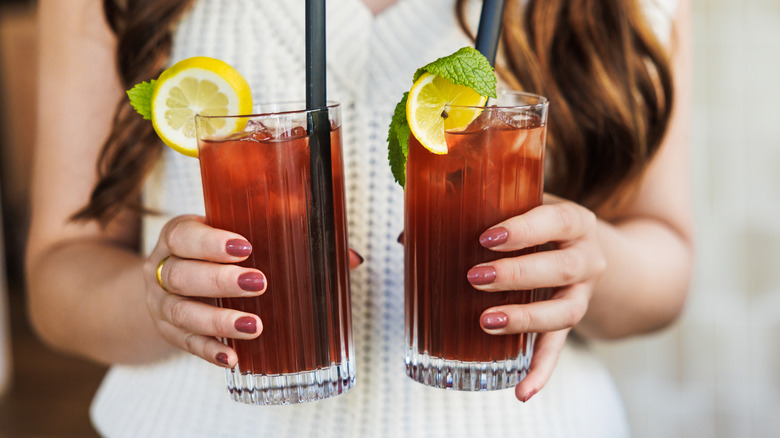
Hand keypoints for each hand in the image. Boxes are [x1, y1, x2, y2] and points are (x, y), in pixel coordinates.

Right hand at [144, 215, 362, 367]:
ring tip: (254, 326)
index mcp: (178, 236)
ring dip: (218, 321)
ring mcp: (161, 304)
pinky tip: (232, 357)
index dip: (210, 242)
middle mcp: (163, 269)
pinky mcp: (169, 332)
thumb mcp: (237, 236)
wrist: (170, 281)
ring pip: (182, 313)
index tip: (245, 247)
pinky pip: (184, 344)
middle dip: (221, 281)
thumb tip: (350, 258)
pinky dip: (208, 351)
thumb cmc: (216, 254)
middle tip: (259, 283)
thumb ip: (289, 239)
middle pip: (183, 276)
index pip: (184, 235)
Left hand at [467, 194, 605, 401]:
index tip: (487, 237)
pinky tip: (521, 391)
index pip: (558, 221)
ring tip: (486, 322)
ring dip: (525, 319)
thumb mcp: (518, 211)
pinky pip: (558, 350)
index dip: (526, 230)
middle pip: (561, 269)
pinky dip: (540, 371)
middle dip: (517, 274)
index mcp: (574, 223)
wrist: (581, 249)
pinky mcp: (571, 324)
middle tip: (475, 277)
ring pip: (565, 312)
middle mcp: (586, 258)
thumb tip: (406, 237)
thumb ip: (474, 216)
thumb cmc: (538, 226)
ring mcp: (582, 294)